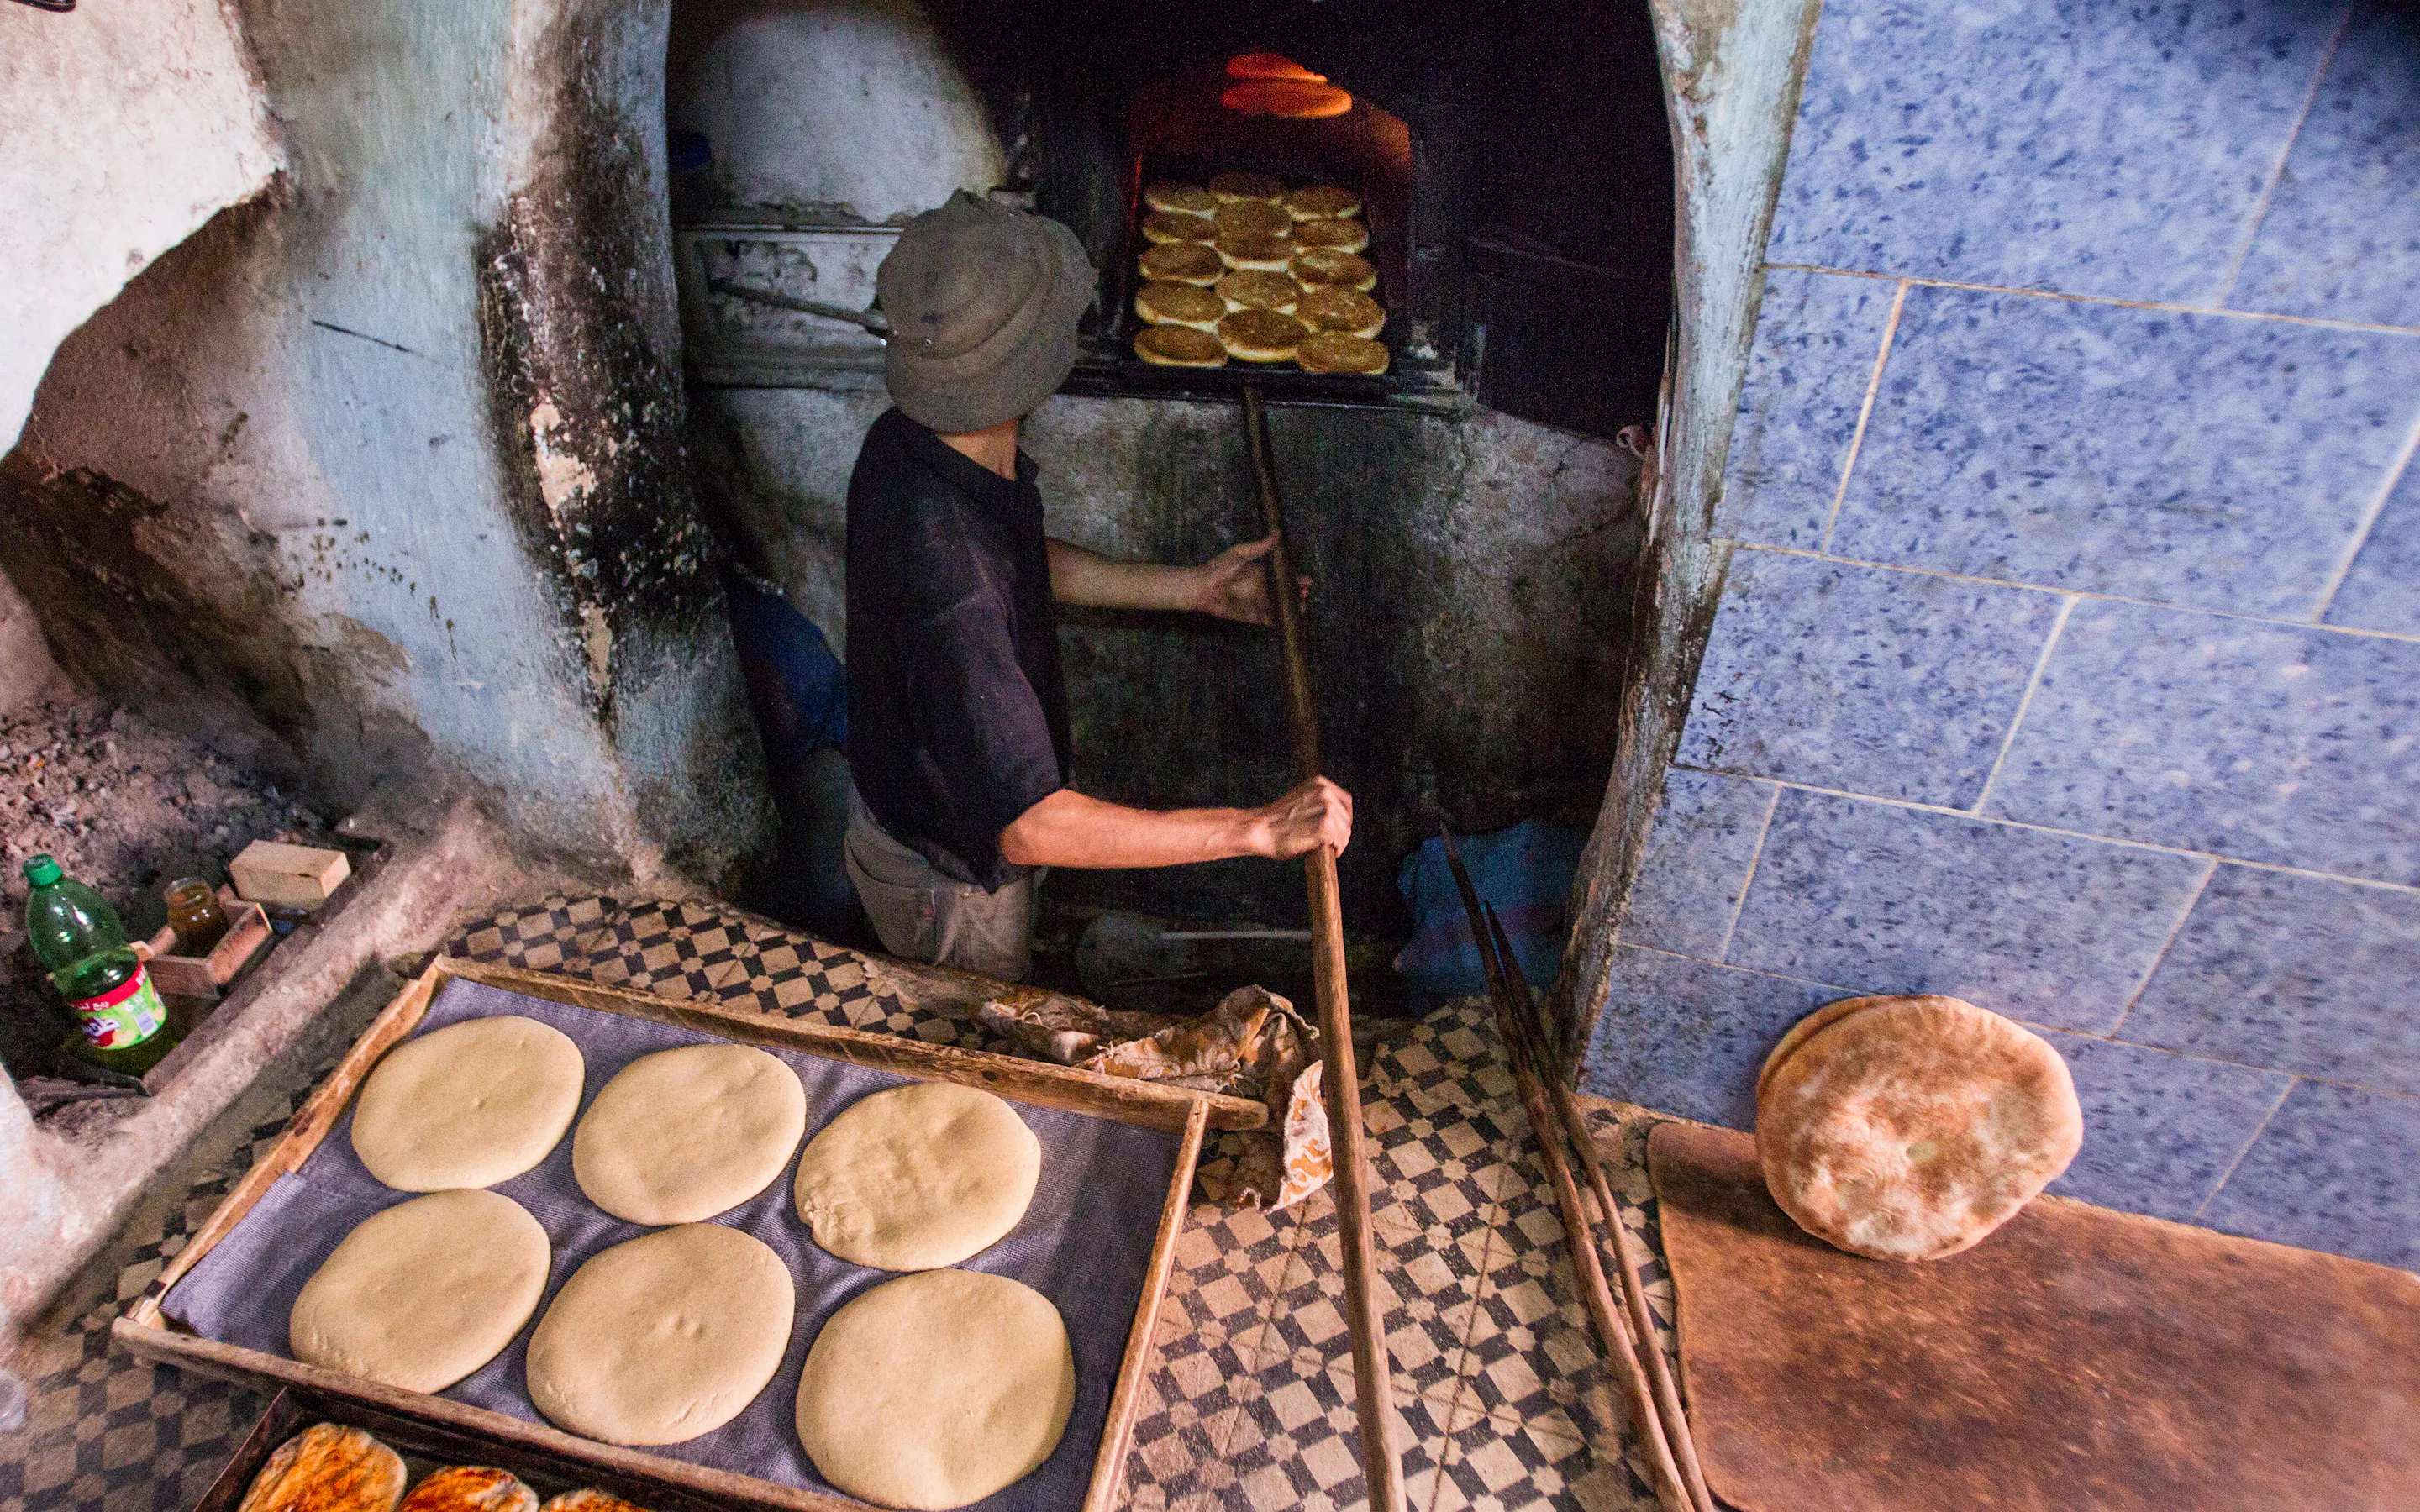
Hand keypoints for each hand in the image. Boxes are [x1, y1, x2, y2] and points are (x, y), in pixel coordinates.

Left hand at [1188, 533, 1308, 625]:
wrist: (1202, 587)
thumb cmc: (1218, 568)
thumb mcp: (1240, 553)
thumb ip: (1260, 546)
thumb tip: (1277, 532)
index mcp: (1259, 574)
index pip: (1282, 578)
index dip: (1295, 579)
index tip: (1307, 581)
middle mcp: (1259, 589)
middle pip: (1283, 593)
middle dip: (1296, 595)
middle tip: (1305, 595)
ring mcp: (1255, 603)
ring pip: (1278, 607)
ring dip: (1290, 608)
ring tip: (1302, 609)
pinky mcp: (1250, 616)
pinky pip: (1266, 620)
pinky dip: (1276, 621)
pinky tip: (1287, 621)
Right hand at [1254, 776, 1353, 858]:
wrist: (1259, 828)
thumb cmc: (1276, 820)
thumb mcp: (1299, 800)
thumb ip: (1316, 803)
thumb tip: (1334, 817)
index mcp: (1319, 784)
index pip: (1345, 802)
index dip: (1344, 817)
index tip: (1339, 828)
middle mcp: (1325, 793)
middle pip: (1347, 818)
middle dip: (1342, 832)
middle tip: (1333, 843)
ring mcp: (1326, 809)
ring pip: (1345, 831)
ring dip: (1340, 842)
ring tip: (1331, 848)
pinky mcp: (1325, 826)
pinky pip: (1339, 841)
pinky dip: (1337, 848)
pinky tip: (1330, 851)